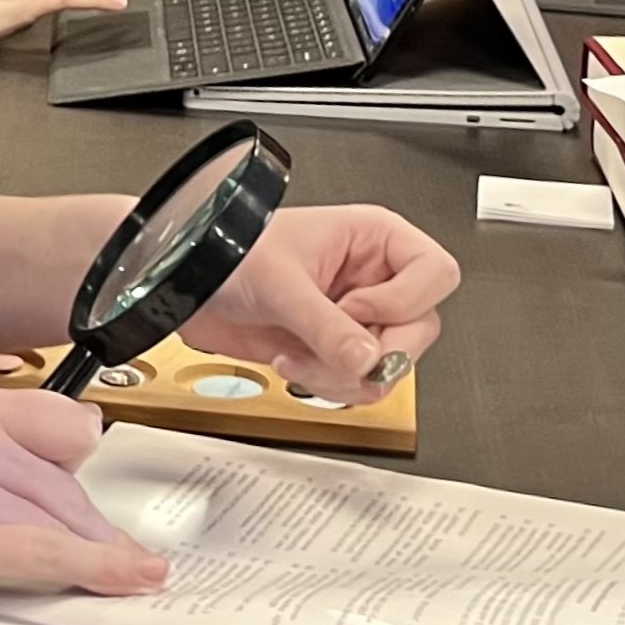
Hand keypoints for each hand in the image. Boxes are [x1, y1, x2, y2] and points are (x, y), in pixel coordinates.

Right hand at [0, 388, 166, 624]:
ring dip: (99, 554)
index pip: (65, 423)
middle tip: (119, 556)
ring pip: (64, 517)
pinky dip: (94, 570)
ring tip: (125, 575)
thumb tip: (69, 467)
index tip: (113, 496)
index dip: (89, 468)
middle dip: (93, 526)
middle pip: (69, 480)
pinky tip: (123, 579)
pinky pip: (47, 551)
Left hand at [179, 205, 458, 400]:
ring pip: (392, 365)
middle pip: (421, 328)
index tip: (356, 306)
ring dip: (343, 374)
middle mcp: (374, 278)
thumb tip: (368, 359)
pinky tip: (293, 362)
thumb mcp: (280, 283)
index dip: (404, 299)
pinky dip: (329, 385)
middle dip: (373, 349)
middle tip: (334, 346)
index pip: (436, 272)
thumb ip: (326, 325)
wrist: (189, 283)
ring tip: (299, 355)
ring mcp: (357, 317)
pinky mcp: (337, 350)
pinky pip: (361, 384)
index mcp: (373, 238)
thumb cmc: (228, 251)